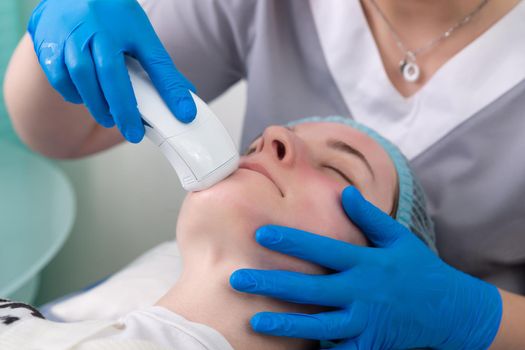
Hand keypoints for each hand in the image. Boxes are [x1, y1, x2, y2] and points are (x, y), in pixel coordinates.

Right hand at [28, 0, 195, 142]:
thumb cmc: (112, 18)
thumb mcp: (141, 36)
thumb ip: (161, 69)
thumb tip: (185, 103)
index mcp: (126, 25)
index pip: (153, 61)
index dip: (168, 90)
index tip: (183, 115)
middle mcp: (95, 27)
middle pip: (110, 72)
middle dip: (123, 107)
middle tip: (132, 132)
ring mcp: (68, 33)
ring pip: (80, 75)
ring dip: (96, 103)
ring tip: (109, 118)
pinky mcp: (46, 42)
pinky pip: (58, 75)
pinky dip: (72, 93)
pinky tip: (84, 98)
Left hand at [230, 186, 502, 348]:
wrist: (452, 311)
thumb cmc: (420, 270)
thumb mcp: (398, 238)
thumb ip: (369, 217)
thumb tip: (343, 192)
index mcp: (366, 262)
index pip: (322, 249)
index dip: (291, 241)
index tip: (261, 234)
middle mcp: (362, 291)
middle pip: (310, 288)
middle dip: (272, 284)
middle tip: (239, 279)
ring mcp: (366, 320)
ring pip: (319, 323)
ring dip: (286, 322)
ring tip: (256, 320)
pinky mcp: (370, 343)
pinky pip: (340, 347)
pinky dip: (319, 347)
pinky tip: (290, 348)